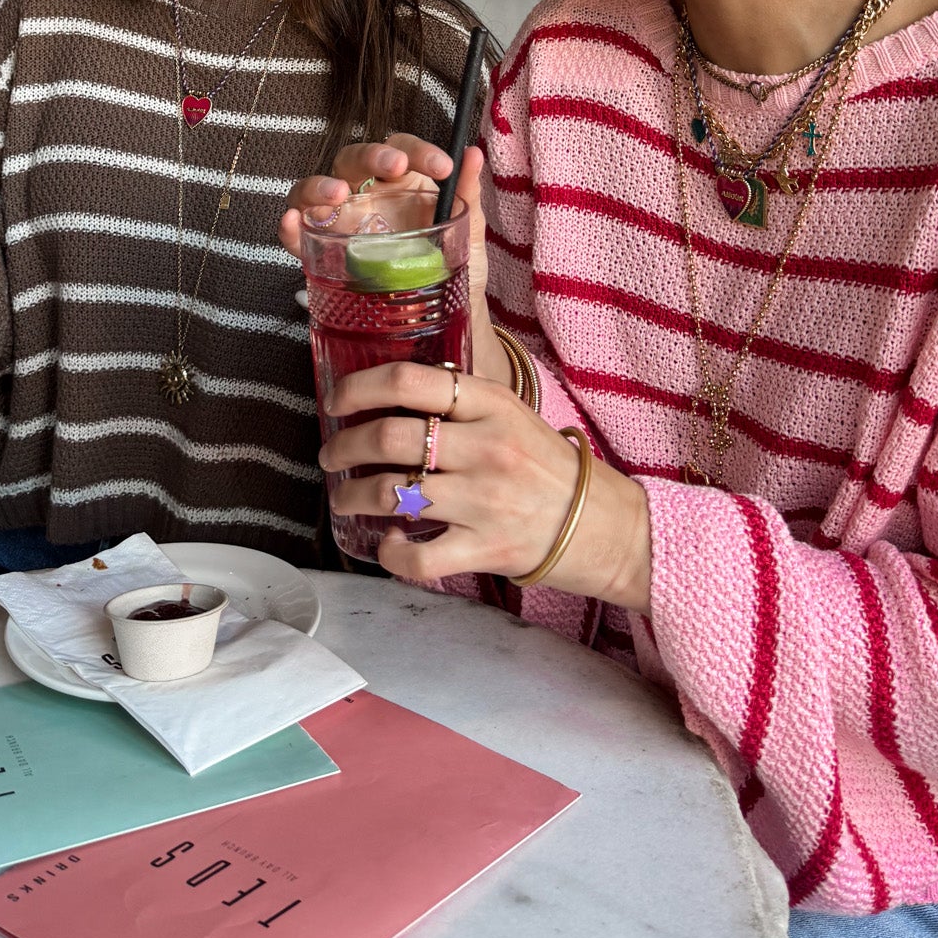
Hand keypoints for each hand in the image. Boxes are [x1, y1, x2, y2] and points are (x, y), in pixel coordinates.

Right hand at [279, 136, 506, 384]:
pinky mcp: (320, 252)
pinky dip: (289, 227)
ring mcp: (340, 222)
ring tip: (337, 193)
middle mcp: (367, 196)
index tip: (443, 166)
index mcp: (402, 183)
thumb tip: (475, 153)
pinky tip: (294, 222)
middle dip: (370, 156)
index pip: (401, 149)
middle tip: (393, 165)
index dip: (417, 149)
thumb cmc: (451, 264)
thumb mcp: (466, 230)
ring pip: (315, 189)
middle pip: (354, 160)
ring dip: (321, 185)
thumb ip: (467, 193)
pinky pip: (297, 235)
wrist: (443, 317)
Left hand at [318, 360, 651, 612]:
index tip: (337, 401)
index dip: (360, 388)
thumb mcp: (514, 413)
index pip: (410, 381)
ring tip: (346, 498)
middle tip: (332, 455)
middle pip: (389, 437)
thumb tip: (395, 391)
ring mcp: (485, 501)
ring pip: (391, 495)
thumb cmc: (549, 466)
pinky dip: (391, 553)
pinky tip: (388, 543)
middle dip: (344, 447)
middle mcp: (486, 448)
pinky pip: (419, 556)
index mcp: (491, 404)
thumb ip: (462, 402)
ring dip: (353, 497)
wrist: (605, 524)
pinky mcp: (487, 549)